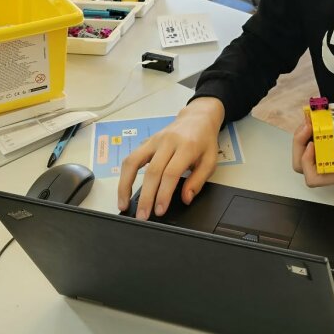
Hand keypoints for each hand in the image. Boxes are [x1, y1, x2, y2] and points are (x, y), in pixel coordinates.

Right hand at [117, 97, 224, 219]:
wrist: (197, 117)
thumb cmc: (204, 141)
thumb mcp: (210, 160)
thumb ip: (198, 180)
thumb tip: (186, 199)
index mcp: (186, 147)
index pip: (171, 173)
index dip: (164, 194)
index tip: (159, 211)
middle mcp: (167, 142)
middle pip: (152, 171)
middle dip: (146, 197)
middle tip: (142, 216)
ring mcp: (154, 140)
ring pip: (133, 162)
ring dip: (125, 185)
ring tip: (123, 204)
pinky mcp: (146, 141)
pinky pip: (131, 158)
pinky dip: (125, 175)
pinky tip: (124, 189)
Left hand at [292, 102, 333, 186]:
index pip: (313, 177)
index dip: (306, 161)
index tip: (312, 142)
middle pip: (307, 166)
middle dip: (301, 145)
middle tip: (308, 125)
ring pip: (315, 152)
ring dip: (310, 136)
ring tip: (314, 117)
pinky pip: (327, 142)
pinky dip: (322, 131)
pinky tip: (324, 118)